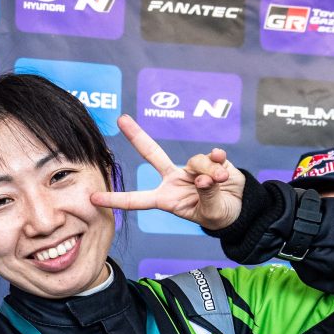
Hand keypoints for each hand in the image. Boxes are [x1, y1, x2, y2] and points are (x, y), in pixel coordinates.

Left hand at [91, 114, 246, 231]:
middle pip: (152, 153)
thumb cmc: (218, 214)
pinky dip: (218, 161)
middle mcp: (173, 180)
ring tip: (220, 182)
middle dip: (137, 135)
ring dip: (210, 171)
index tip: (92, 198)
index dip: (116, 200)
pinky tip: (223, 167)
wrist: (240, 207)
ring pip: (195, 161)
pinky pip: (212, 155)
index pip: (136, 200)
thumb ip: (207, 195)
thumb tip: (203, 177)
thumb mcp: (211, 212)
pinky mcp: (210, 159)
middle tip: (121, 119)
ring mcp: (191, 168)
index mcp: (165, 199)